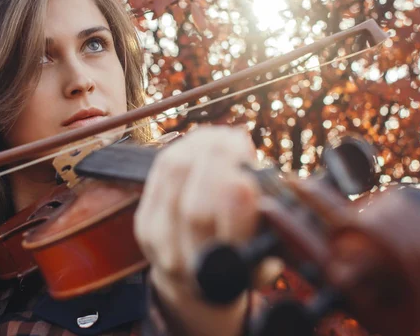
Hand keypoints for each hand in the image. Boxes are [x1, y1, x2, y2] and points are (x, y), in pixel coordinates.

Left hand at [135, 126, 281, 335]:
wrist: (191, 283)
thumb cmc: (235, 264)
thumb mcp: (262, 260)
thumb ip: (269, 233)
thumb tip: (275, 191)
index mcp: (221, 281)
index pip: (225, 244)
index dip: (236, 209)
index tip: (248, 179)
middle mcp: (185, 265)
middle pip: (195, 208)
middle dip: (218, 164)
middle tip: (239, 138)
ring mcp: (158, 241)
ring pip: (175, 180)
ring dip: (202, 148)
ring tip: (224, 135)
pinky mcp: (143, 218)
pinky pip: (160, 170)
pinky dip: (184, 147)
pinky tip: (203, 139)